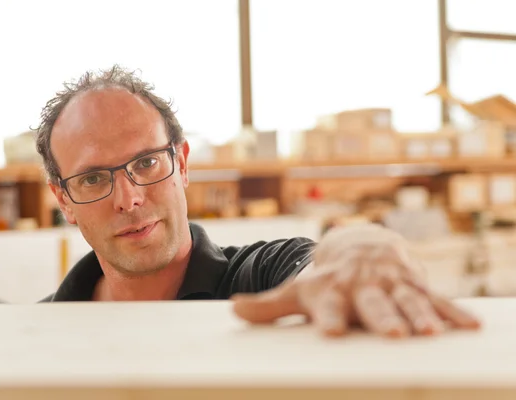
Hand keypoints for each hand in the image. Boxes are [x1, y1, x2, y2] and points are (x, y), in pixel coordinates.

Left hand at [232, 224, 480, 337]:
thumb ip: (269, 305)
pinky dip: (453, 313)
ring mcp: (392, 284)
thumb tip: (233, 311)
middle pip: (374, 303)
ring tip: (430, 331)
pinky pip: (437, 300)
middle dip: (384, 315)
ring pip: (409, 301)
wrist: (361, 246)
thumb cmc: (327, 278)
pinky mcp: (416, 285)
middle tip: (394, 331)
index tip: (332, 332)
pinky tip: (471, 327)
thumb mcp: (299, 290)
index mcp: (332, 290)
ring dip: (421, 315)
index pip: (329, 306)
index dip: (331, 317)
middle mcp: (363, 286)